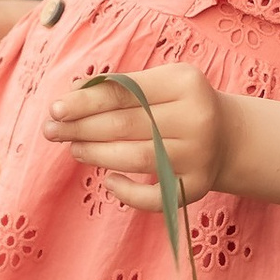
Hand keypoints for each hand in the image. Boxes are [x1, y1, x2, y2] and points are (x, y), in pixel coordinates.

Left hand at [44, 62, 226, 210]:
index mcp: (185, 83)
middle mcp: (196, 117)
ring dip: (97, 155)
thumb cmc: (179, 105)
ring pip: (136, 158)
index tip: (55, 108)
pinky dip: (128, 192)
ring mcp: (199, 154)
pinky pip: (155, 196)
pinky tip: (109, 181)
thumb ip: (120, 87)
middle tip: (52, 131)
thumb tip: (71, 95)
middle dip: (82, 128)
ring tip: (73, 149)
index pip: (125, 92)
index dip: (86, 101)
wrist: (227, 136)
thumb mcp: (160, 83)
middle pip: (126, 125)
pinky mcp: (199, 185)